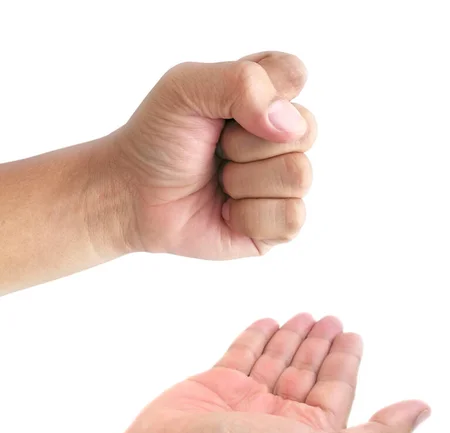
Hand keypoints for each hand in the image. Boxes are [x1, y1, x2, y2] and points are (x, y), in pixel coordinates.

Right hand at [109, 313, 429, 432]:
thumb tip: (421, 411)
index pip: (336, 390)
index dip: (346, 361)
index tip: (352, 334)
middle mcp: (278, 421)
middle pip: (306, 373)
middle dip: (320, 346)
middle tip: (330, 318)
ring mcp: (243, 403)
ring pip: (274, 362)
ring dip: (291, 338)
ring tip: (304, 315)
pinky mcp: (212, 387)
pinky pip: (240, 356)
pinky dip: (255, 339)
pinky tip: (267, 322)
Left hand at [111, 51, 316, 258]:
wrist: (133, 196)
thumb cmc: (158, 140)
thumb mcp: (185, 87)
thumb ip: (242, 82)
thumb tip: (290, 125)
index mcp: (265, 96)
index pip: (294, 77)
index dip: (258, 96)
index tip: (220, 111)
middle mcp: (281, 138)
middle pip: (305, 131)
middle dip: (246, 144)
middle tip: (215, 151)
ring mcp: (282, 184)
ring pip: (298, 176)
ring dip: (244, 181)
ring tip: (219, 182)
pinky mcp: (277, 225)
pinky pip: (291, 218)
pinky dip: (249, 216)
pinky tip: (227, 211)